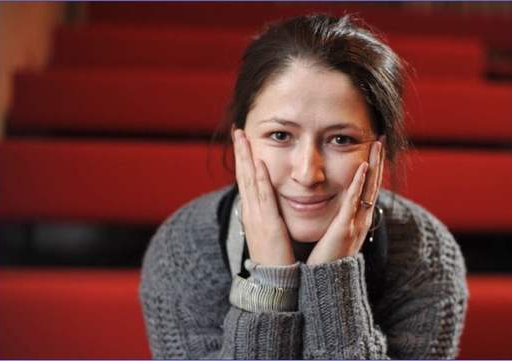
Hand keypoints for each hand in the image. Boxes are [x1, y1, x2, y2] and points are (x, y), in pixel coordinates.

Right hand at [233, 129, 295, 265]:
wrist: (273, 282)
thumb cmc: (275, 259)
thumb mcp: (270, 233)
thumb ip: (269, 218)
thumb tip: (267, 208)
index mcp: (253, 213)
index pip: (246, 181)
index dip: (243, 161)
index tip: (242, 142)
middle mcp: (251, 212)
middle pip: (244, 176)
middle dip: (240, 153)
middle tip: (237, 131)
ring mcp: (257, 217)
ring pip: (250, 181)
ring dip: (246, 158)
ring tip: (242, 138)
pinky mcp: (268, 224)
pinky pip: (264, 197)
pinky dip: (261, 179)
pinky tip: (260, 163)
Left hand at [306, 138, 384, 264]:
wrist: (326, 284)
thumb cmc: (327, 260)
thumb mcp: (337, 235)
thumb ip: (339, 220)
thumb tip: (338, 208)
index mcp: (358, 219)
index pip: (369, 188)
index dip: (373, 168)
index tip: (375, 148)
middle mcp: (361, 219)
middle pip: (373, 184)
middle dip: (378, 161)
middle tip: (382, 138)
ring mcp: (356, 223)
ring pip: (368, 189)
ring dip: (373, 165)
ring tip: (376, 144)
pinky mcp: (345, 228)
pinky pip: (354, 202)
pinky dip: (359, 183)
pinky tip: (362, 167)